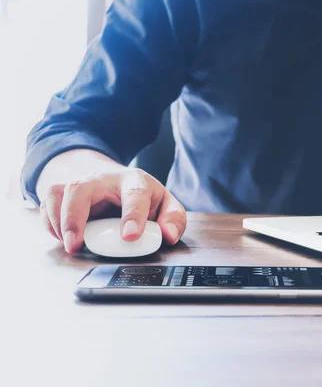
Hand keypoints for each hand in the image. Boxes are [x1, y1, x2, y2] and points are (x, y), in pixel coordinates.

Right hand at [39, 168, 186, 252]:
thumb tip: (168, 235)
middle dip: (76, 216)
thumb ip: (173, 219)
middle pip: (82, 187)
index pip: (135, 194)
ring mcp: (81, 183)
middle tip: (77, 244)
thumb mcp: (165, 205)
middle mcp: (104, 179)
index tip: (130, 237)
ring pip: (59, 192)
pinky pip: (47, 203)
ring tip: (70, 244)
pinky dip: (50, 223)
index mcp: (135, 181)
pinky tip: (63, 238)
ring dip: (59, 221)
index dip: (133, 215)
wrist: (115, 181)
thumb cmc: (143, 197)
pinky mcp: (63, 192)